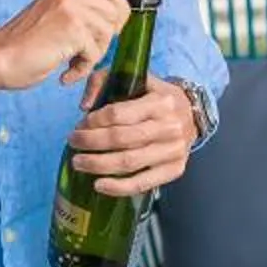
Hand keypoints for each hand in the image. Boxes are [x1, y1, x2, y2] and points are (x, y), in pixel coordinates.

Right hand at [0, 0, 129, 93]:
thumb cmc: (20, 47)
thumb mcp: (51, 17)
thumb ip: (76, 12)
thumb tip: (110, 21)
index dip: (118, 10)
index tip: (110, 31)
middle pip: (115, 11)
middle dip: (108, 36)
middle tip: (88, 51)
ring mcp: (70, 9)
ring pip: (107, 33)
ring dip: (93, 55)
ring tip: (71, 64)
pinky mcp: (72, 30)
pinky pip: (95, 53)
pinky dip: (82, 69)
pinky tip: (65, 73)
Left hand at [67, 77, 199, 198]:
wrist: (193, 115)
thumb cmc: (156, 97)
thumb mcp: (136, 79)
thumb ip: (104, 80)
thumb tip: (84, 106)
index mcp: (160, 101)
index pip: (118, 113)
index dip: (94, 121)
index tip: (81, 124)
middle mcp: (169, 126)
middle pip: (121, 139)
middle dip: (90, 142)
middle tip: (73, 142)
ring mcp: (173, 151)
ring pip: (129, 162)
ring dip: (98, 164)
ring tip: (78, 162)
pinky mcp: (175, 170)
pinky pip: (142, 183)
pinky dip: (118, 187)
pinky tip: (98, 185)